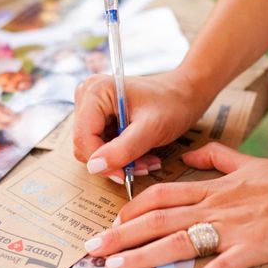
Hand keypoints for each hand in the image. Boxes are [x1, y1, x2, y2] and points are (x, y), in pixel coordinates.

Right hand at [73, 70, 209, 181]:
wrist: (184, 94)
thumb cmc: (172, 104)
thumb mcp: (151, 129)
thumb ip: (122, 149)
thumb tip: (94, 167)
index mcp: (95, 92)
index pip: (83, 138)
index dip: (102, 162)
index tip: (125, 175)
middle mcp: (87, 96)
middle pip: (86, 144)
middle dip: (114, 161)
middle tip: (142, 166)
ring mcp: (91, 106)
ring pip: (94, 148)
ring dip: (120, 160)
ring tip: (147, 160)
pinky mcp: (99, 117)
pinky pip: (102, 145)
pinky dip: (122, 154)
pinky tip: (142, 153)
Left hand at [84, 142, 267, 267]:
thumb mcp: (246, 161)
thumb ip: (213, 156)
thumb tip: (187, 153)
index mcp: (211, 187)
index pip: (161, 195)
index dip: (132, 207)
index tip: (111, 221)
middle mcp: (214, 205)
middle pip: (158, 218)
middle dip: (121, 233)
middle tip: (91, 247)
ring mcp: (232, 226)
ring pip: (179, 240)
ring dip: (144, 256)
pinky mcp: (253, 247)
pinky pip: (220, 267)